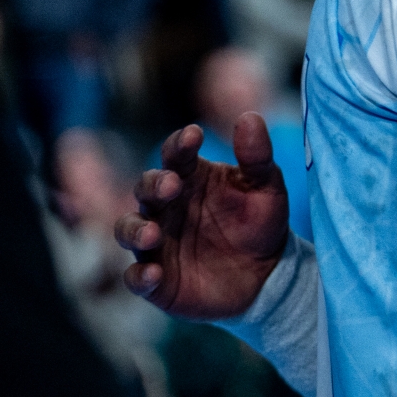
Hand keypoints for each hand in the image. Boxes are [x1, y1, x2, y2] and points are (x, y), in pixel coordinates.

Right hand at [115, 113, 289, 318]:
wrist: (267, 275)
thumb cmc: (261, 223)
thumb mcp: (267, 188)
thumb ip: (257, 155)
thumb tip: (250, 117)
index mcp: (191, 178)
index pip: (177, 154)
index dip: (180, 144)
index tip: (194, 135)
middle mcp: (167, 206)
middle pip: (146, 188)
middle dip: (154, 185)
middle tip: (172, 185)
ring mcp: (157, 242)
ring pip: (128, 229)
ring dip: (135, 230)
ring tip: (153, 233)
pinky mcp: (157, 279)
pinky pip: (136, 277)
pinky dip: (139, 276)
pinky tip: (153, 275)